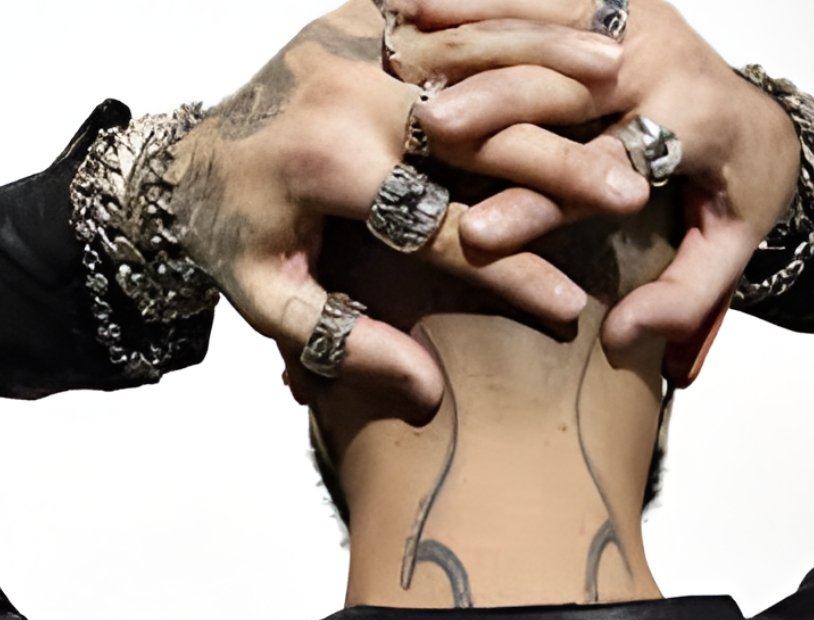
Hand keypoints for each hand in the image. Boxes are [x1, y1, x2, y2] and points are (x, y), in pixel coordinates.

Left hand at [166, 0, 636, 420]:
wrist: (181, 157)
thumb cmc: (228, 235)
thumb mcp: (266, 300)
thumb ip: (342, 340)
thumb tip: (426, 386)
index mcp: (326, 169)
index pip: (438, 229)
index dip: (506, 272)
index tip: (567, 309)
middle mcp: (347, 95)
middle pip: (475, 137)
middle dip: (557, 167)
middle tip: (631, 194)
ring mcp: (355, 42)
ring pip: (476, 58)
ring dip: (552, 70)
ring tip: (624, 80)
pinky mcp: (359, 14)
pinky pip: (450, 14)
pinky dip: (513, 22)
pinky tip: (562, 27)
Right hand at [386, 0, 800, 384]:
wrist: (767, 123)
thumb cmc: (738, 191)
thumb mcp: (732, 250)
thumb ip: (684, 297)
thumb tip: (623, 333)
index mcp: (695, 120)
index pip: (606, 163)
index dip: (541, 201)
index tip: (480, 235)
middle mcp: (662, 57)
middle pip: (566, 81)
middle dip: (493, 105)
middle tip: (431, 128)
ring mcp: (636, 19)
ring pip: (543, 21)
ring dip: (473, 32)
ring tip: (405, 43)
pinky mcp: (615, 3)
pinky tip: (420, 2)